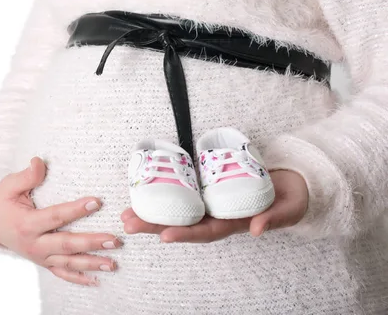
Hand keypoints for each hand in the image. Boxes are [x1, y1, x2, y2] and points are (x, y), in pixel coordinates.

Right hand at [0, 157, 121, 285]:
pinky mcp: (43, 262)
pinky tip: (98, 280)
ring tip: (113, 262)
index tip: (97, 201)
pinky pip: (62, 274)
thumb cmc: (2, 203)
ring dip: (92, 263)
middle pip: (67, 245)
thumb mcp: (8, 186)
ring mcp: (40, 257)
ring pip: (68, 263)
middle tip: (114, 239)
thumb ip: (26, 176)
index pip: (56, 216)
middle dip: (91, 243)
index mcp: (27, 224)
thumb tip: (39, 162)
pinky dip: (79, 279)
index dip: (76, 209)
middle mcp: (34, 244)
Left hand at [120, 170, 308, 242]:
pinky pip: (182, 193)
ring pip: (177, 210)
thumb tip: (257, 229)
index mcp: (233, 223)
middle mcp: (216, 215)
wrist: (292, 182)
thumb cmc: (290, 198)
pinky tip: (142, 194)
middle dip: (154, 225)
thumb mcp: (289, 209)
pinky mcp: (207, 186)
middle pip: (182, 223)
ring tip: (126, 213)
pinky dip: (163, 194)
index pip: (206, 231)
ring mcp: (210, 202)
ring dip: (151, 212)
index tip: (164, 236)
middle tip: (128, 223)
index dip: (186, 234)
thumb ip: (275, 218)